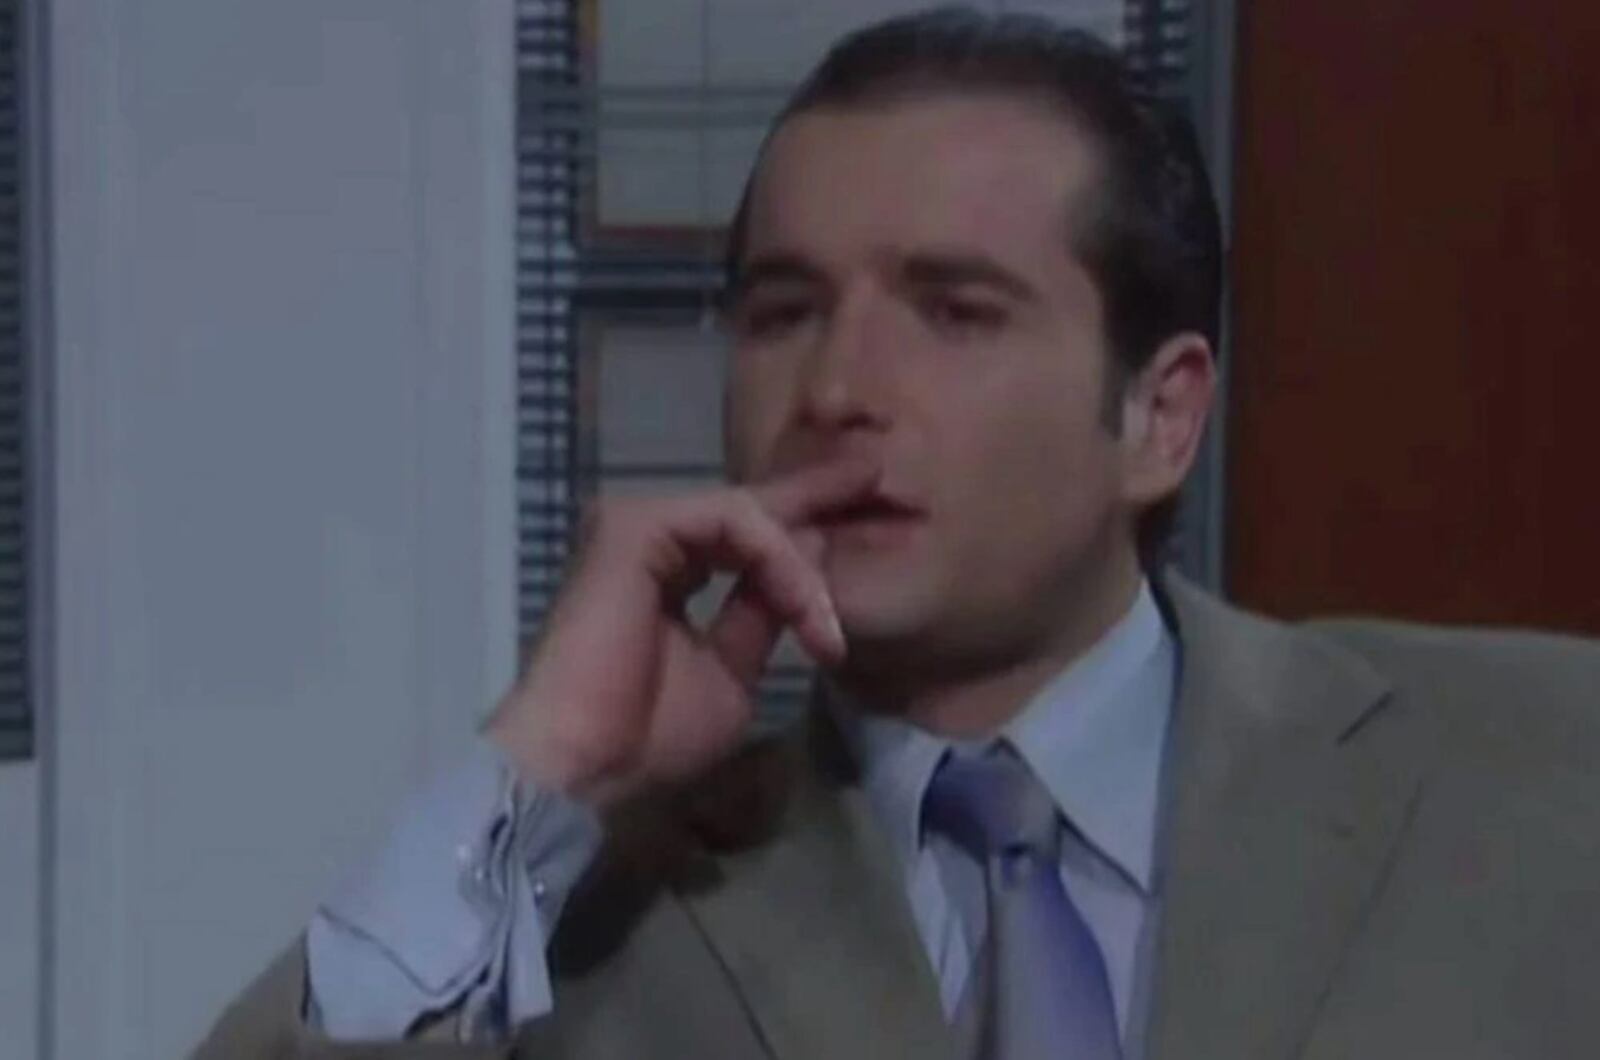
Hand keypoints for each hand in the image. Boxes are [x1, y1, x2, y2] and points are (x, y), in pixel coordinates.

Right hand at [486, 457, 878, 806]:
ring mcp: (638, 528)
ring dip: (799, 568)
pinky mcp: (633, 526)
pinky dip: (776, 560)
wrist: (587, 766)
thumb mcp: (731, 674)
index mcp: (668, 576)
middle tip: (869, 472)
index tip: (857, 507)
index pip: (742, 538)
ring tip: (826, 622)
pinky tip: (801, 603)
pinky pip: (730, 523)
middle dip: (810, 494)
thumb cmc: (647, 738)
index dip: (799, 525)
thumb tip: (807, 561)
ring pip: (746, 516)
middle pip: (745, 507)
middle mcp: (651, 542)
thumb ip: (761, 617)